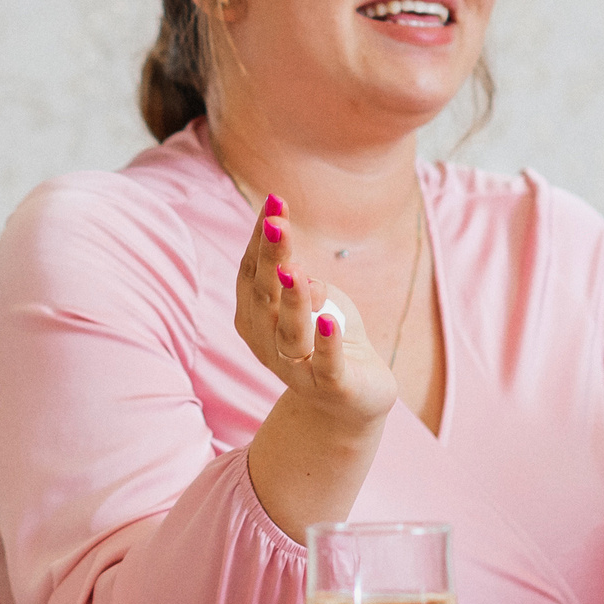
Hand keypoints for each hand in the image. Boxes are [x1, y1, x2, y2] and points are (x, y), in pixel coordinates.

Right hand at [235, 195, 397, 433]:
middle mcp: (267, 343)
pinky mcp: (331, 387)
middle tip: (276, 222)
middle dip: (271, 259)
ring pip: (290, 331)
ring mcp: (297, 368)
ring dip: (292, 300)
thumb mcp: (314, 298)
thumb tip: (292, 265)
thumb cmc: (328, 339)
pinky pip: (326, 366)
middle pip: (265, 296)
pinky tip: (330, 323)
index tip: (274, 203)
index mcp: (256, 318)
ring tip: (295, 270)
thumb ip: (299, 278)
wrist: (352, 400)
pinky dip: (327, 346)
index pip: (251, 274)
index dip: (260, 241)